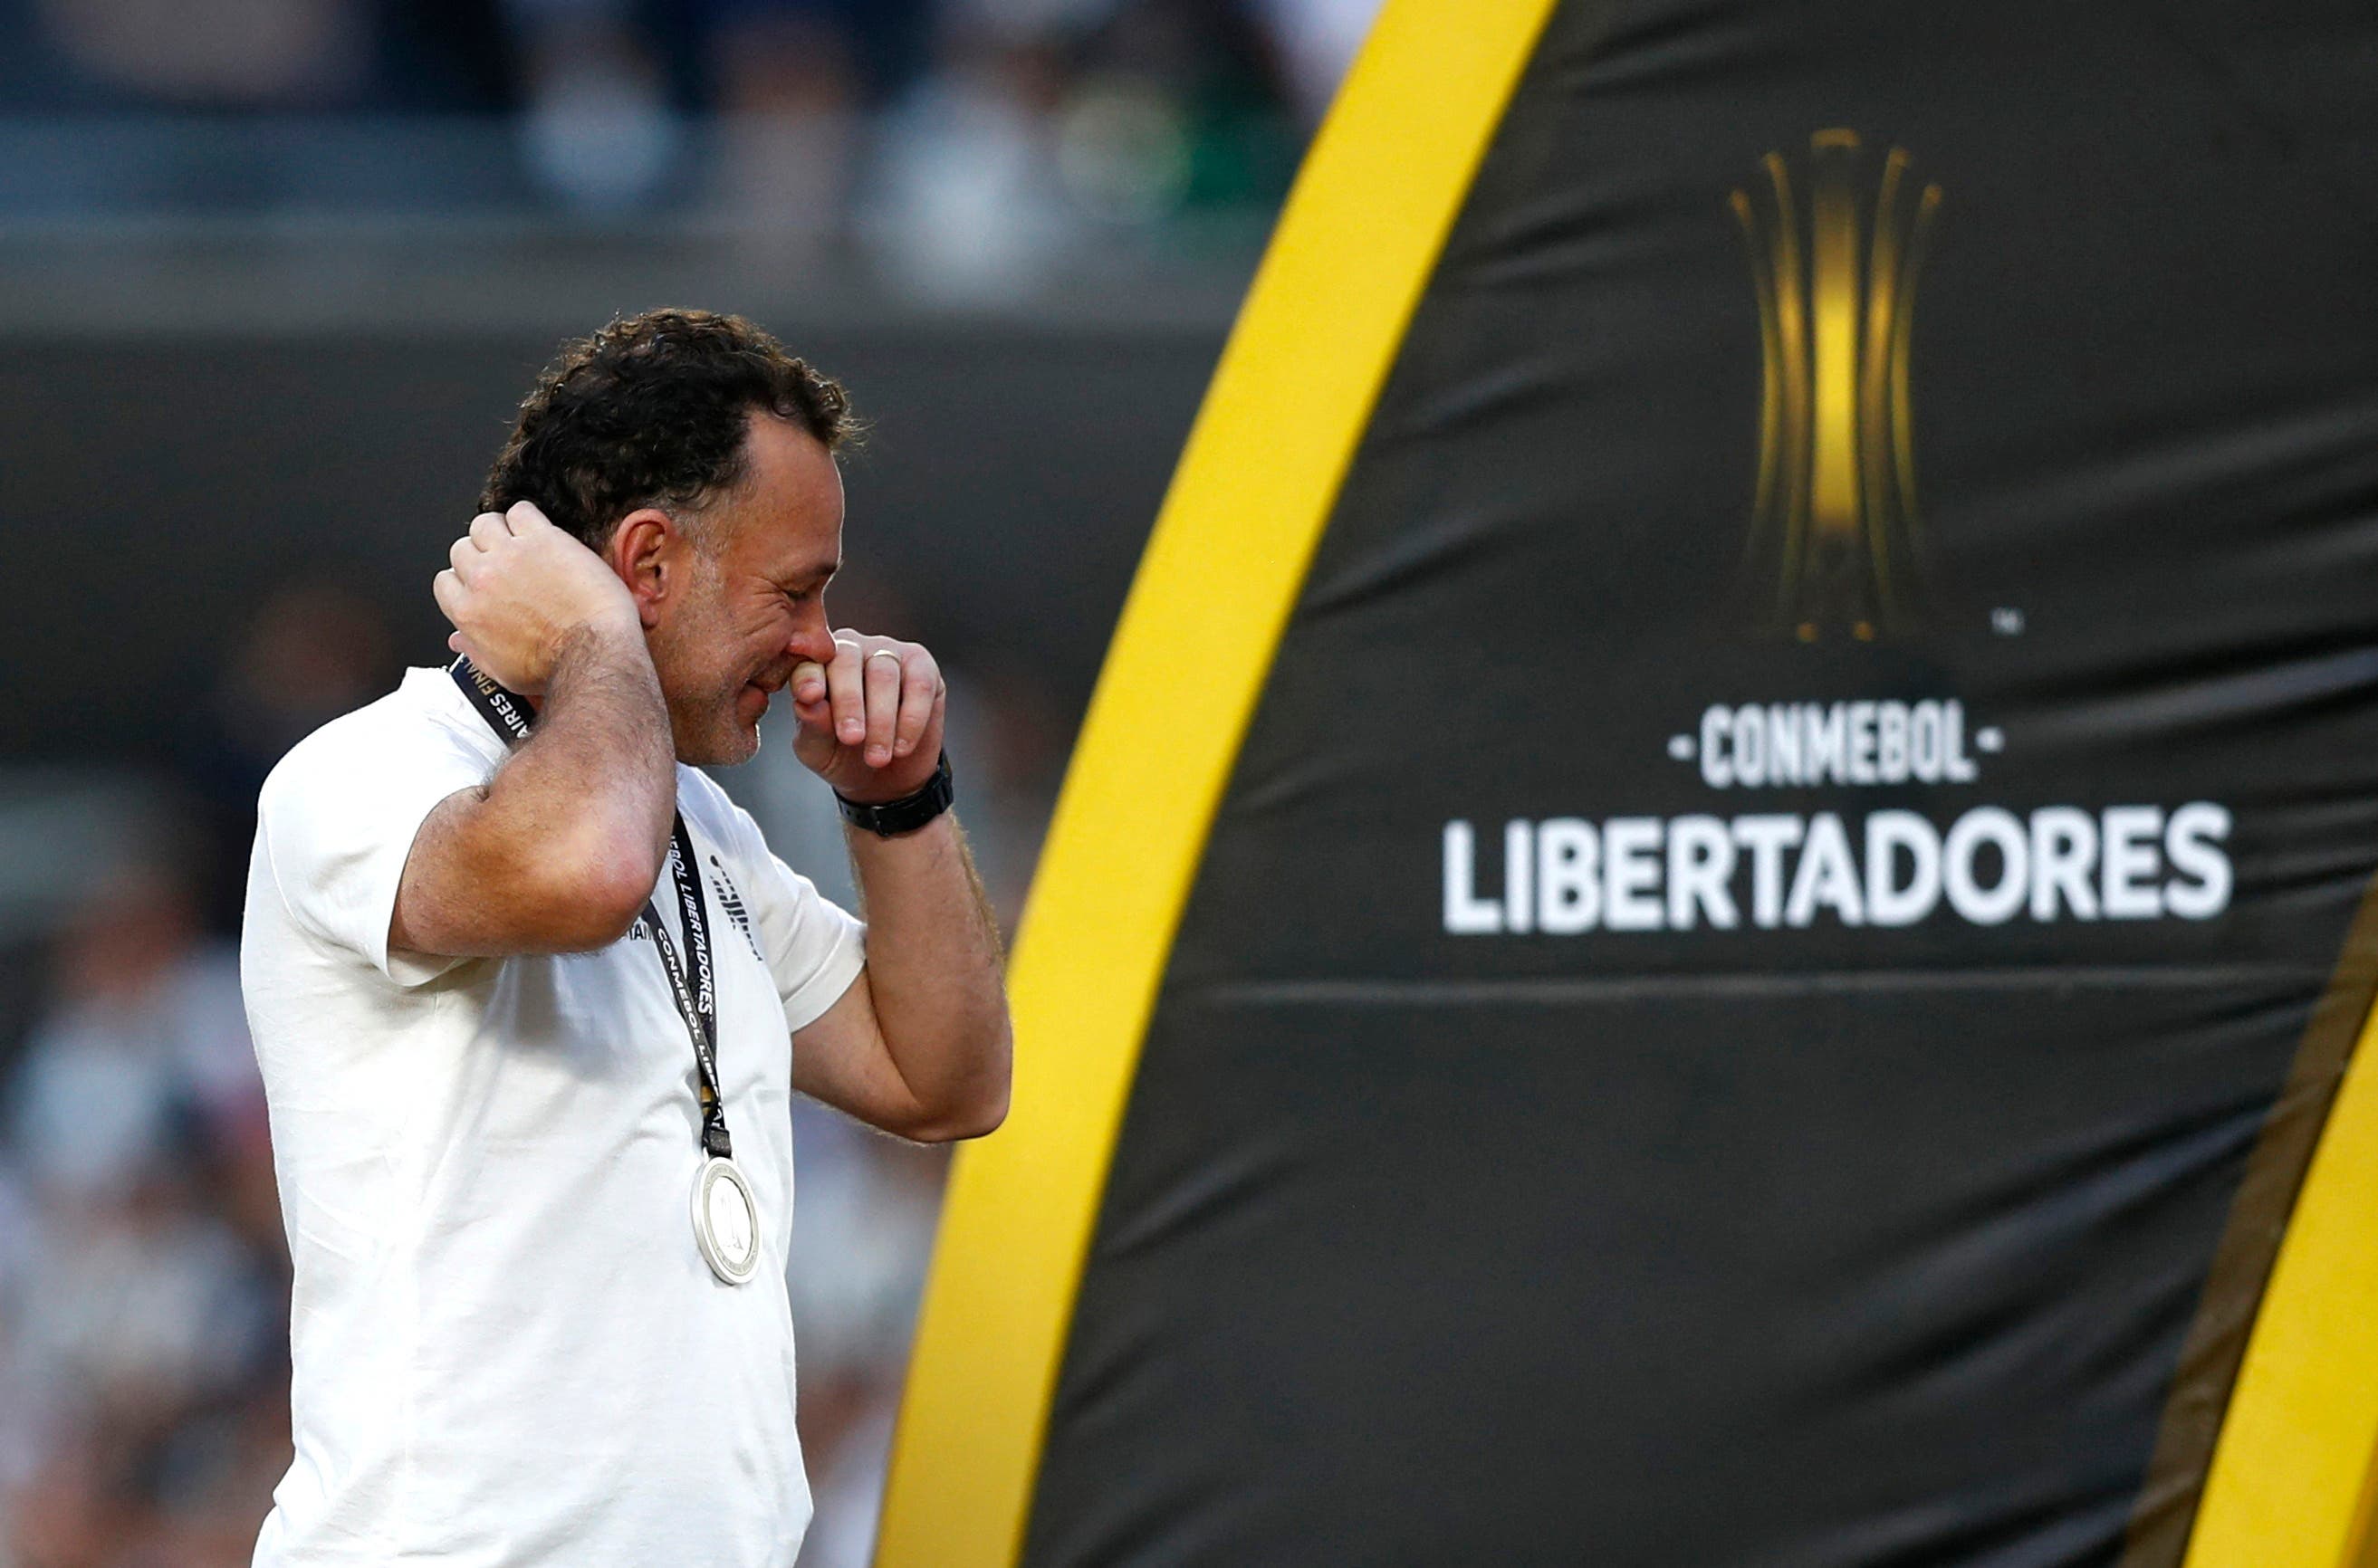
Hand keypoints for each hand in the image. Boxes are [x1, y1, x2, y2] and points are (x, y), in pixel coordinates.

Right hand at [433, 502, 641, 693]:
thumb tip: (458, 640)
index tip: (482, 581)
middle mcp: (482, 579)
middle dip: (481, 555)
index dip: (465, 579)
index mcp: (468, 611)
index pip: (446, 580)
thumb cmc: (554, 668)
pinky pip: (521, 511)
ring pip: (484, 524)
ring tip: (521, 543)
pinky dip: (527, 517)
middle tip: (506, 563)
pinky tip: (541, 532)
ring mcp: (510, 555)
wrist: (593, 653)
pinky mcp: (542, 539)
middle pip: (463, 549)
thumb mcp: (502, 671)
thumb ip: (474, 650)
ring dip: (499, 530)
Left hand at [790, 632, 946, 802]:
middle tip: (852, 739)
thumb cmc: (843, 755)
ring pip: (884, 674)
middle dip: (849, 702)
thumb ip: (811, 725)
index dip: (810, 678)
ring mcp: (889, 653)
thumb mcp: (818, 750)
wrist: (886, 777)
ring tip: (878, 757)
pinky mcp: (923, 667)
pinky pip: (919, 685)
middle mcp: (852, 649)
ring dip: (881, 720)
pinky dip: (912, 719)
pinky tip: (902, 746)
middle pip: (847, 660)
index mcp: (818, 664)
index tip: (810, 698)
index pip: (809, 662)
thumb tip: (806, 703)